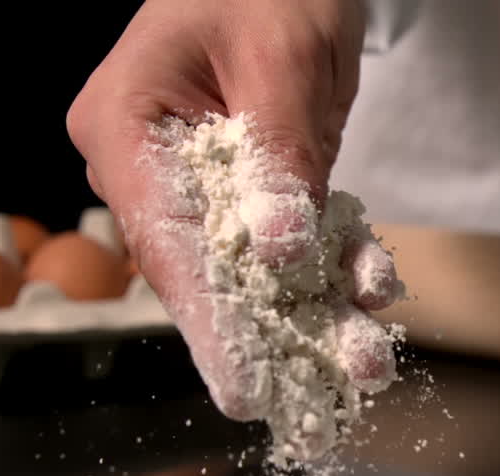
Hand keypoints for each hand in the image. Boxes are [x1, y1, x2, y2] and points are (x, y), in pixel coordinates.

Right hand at [66, 0, 398, 420]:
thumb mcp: (283, 61)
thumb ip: (278, 158)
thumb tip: (280, 256)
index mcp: (125, 127)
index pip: (167, 242)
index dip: (209, 323)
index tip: (244, 389)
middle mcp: (150, 163)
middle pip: (209, 269)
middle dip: (276, 331)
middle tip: (332, 389)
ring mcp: (199, 176)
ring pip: (256, 265)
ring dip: (318, 308)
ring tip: (370, 358)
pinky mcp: (248, 180)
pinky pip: (288, 236)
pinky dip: (332, 262)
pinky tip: (374, 283)